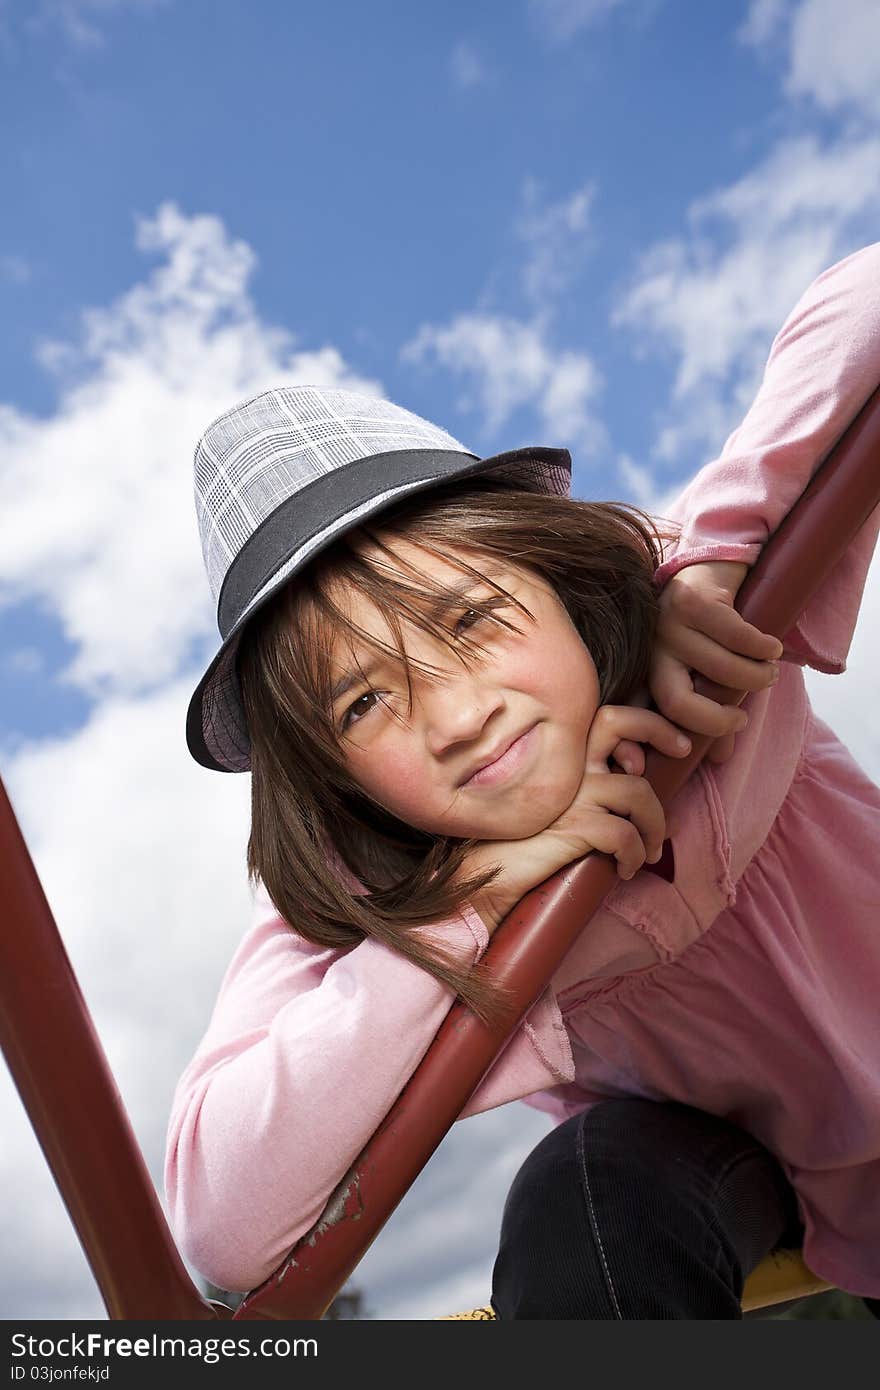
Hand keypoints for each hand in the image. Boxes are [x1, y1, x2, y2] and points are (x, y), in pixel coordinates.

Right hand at [459, 705, 692, 932]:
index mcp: (556, 756)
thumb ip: (584, 786)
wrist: (486, 876)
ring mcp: (568, 793)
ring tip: (650, 849)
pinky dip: (635, 855)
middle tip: (681, 750)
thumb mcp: (555, 805)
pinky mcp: (572, 825)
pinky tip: (626, 871)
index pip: (603, 716)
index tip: (663, 747)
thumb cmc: (520, 845)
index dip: (642, 723)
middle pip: (617, 722)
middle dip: (659, 729)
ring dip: (656, 823)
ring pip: (638, 791)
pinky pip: (625, 835)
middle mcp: (562, 764)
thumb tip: (632, 782)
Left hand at [650, 560, 782, 764]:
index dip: (672, 736)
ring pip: (718, 669)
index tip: (699, 750)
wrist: (708, 570)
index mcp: (646, 673)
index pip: (652, 716)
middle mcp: (649, 651)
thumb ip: (709, 713)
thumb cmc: (708, 633)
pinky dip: (762, 647)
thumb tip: (719, 758)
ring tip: (769, 673)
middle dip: (717, 719)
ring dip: (755, 677)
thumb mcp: (706, 673)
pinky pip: (736, 636)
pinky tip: (771, 648)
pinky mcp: (691, 600)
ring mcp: (666, 624)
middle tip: (742, 717)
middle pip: (676, 702)